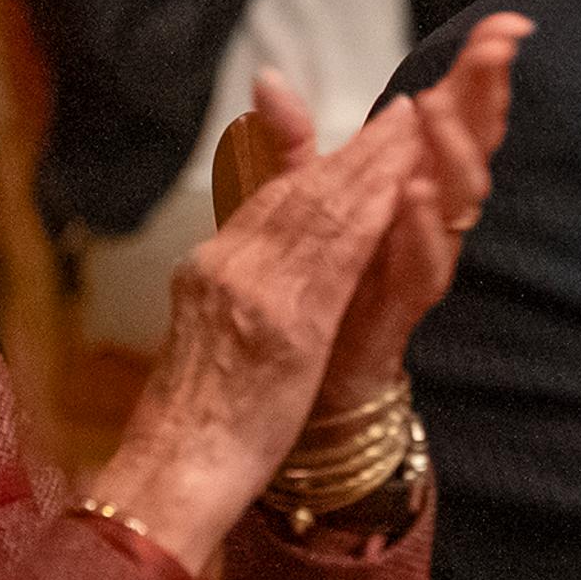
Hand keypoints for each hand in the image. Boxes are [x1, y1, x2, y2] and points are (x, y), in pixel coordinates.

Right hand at [89, 97, 439, 571]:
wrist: (169, 471)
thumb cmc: (190, 423)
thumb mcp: (209, 341)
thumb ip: (234, 291)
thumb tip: (245, 273)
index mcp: (210, 271)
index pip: (274, 202)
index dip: (323, 161)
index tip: (366, 133)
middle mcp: (227, 267)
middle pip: (300, 194)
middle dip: (357, 149)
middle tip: (403, 108)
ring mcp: (252, 292)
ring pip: (320, 211)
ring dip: (371, 165)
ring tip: (411, 127)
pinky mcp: (283, 327)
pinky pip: (334, 257)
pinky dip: (369, 215)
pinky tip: (400, 189)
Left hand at [236, 13, 529, 417]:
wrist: (311, 382)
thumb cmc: (324, 290)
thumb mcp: (302, 202)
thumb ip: (295, 143)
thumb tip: (269, 77)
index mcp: (411, 184)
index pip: (455, 116)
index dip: (479, 72)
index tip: (506, 24)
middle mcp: (429, 218)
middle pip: (471, 146)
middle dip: (485, 96)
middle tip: (496, 49)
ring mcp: (421, 261)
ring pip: (459, 201)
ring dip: (451, 152)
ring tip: (439, 109)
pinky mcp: (404, 306)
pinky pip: (425, 266)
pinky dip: (422, 229)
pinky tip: (417, 195)